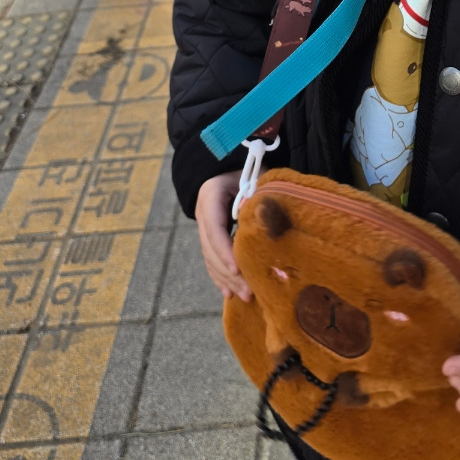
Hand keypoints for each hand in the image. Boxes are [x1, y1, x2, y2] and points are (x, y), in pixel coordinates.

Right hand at [195, 170, 253, 301]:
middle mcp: (203, 214)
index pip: (215, 228)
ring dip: (226, 279)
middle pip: (211, 249)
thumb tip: (253, 216)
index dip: (225, 250)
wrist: (230, 162)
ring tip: (244, 297)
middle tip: (249, 292)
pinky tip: (229, 292)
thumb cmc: (247, 168)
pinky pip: (212, 259)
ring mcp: (204, 225)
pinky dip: (220, 276)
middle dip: (229, 272)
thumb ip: (256, 193)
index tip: (238, 269)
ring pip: (211, 258)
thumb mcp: (255, 175)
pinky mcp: (210, 235)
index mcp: (210, 196)